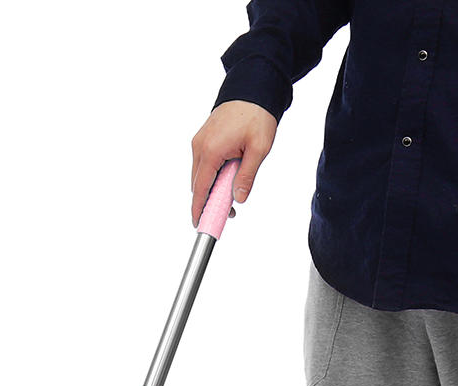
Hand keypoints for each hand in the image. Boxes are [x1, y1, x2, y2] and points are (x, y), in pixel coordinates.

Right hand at [190, 100, 276, 226]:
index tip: (199, 225)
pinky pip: (203, 165)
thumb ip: (247, 176)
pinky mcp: (203, 139)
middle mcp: (200, 147)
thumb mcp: (258, 149)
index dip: (199, 209)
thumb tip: (239, 199)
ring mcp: (199, 142)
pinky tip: (227, 178)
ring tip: (231, 194)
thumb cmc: (257, 115)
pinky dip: (211, 176)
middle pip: (198, 185)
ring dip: (212, 188)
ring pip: (200, 176)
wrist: (252, 88)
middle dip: (209, 202)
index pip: (200, 189)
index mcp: (211, 151)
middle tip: (228, 213)